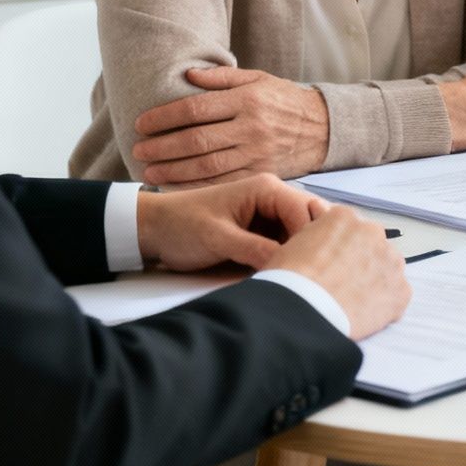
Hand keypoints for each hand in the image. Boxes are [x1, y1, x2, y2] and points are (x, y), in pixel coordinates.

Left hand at [132, 66, 329, 186]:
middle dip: (162, 147)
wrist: (325, 128)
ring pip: (207, 166)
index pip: (196, 108)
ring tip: (149, 173)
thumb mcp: (259, 79)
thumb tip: (187, 75)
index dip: (164, 117)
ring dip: (173, 171)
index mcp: (247, 99)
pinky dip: (197, 187)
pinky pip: (224, 183)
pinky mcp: (263, 173)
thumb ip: (222, 78)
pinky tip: (177, 187)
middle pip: (196, 140)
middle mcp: (251, 127)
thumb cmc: (286, 100)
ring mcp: (257, 153)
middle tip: (138, 151)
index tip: (142, 124)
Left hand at [137, 172, 329, 271]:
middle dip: (312, 247)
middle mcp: (274, 198)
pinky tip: (285, 275)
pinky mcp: (263, 233)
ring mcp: (270, 216)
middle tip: (304, 275)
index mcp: (266, 188)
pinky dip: (289, 259)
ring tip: (295, 278)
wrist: (152, 229)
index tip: (304, 269)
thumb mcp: (218, 239)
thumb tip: (290, 266)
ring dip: (301, 255)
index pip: (307, 213)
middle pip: (313, 222)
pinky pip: (287, 245)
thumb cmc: (180, 225)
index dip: (310, 241)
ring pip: (303, 235)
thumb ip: (256, 249)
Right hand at [263, 203, 410, 339]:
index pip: (348, 228)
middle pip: (371, 245)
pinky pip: (396, 295)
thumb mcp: (294, 241)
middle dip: (359, 261)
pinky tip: (363, 313)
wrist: (304, 313)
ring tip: (351, 300)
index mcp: (346, 217)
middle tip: (339, 283)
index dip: (339, 247)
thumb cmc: (291, 279)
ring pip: (386, 268)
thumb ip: (315, 222)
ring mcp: (391, 261)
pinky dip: (384, 304)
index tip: (330, 262)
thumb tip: (317, 206)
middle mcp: (374, 233)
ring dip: (374, 280)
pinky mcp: (401, 290)